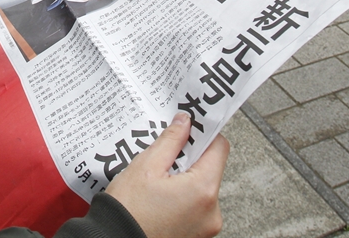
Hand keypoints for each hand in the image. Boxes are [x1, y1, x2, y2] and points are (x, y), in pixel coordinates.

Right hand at [107, 112, 228, 237]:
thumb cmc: (128, 212)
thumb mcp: (146, 166)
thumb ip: (170, 140)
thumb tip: (184, 123)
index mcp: (203, 190)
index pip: (219, 147)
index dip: (203, 134)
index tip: (187, 131)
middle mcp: (212, 211)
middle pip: (210, 169)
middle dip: (189, 159)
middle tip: (165, 158)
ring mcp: (206, 226)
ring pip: (202, 188)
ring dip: (185, 179)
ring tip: (159, 183)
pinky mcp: (198, 235)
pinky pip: (197, 207)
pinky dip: (183, 199)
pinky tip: (161, 198)